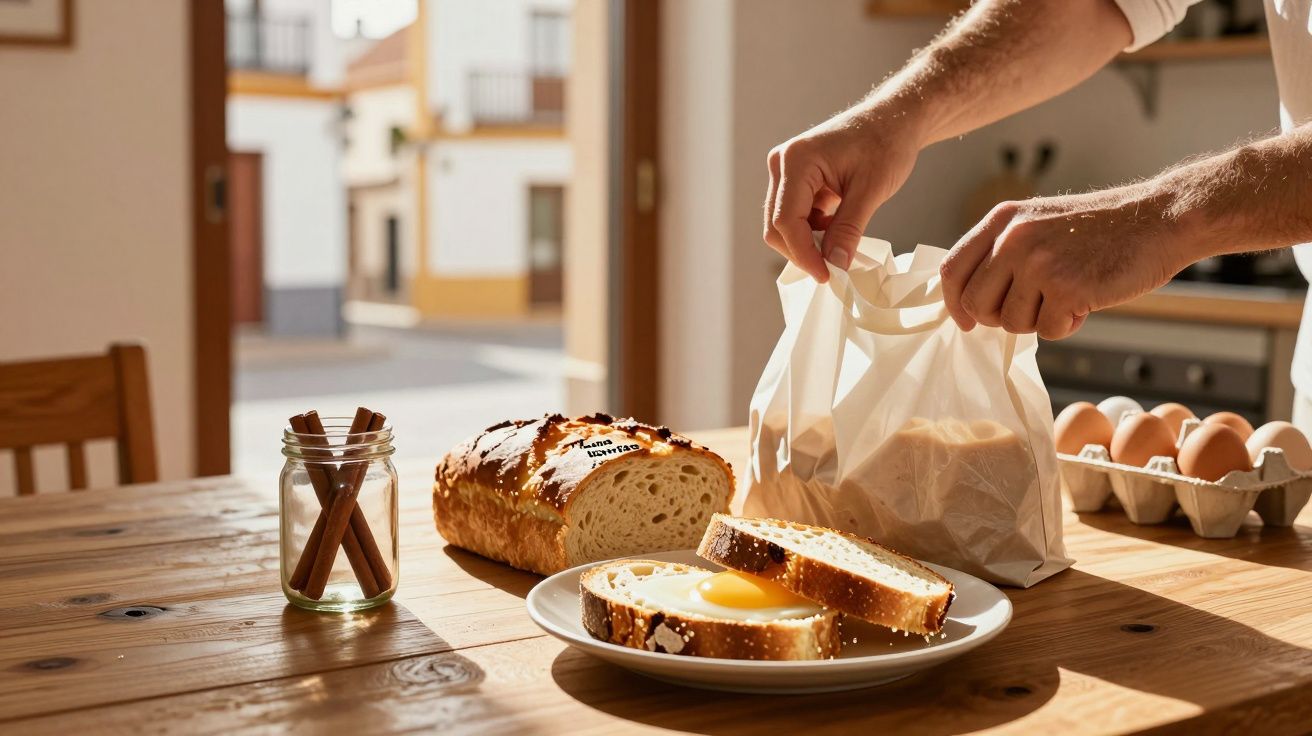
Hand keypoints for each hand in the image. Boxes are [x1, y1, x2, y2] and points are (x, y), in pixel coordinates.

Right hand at [764, 104, 924, 281]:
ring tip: (840, 245)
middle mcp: (782, 164)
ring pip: (784, 223)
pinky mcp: (795, 179)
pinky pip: (795, 215)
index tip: (827, 276)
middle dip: (802, 251)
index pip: (786, 221)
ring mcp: (786, 171)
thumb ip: (848, 229)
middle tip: (834, 269)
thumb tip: (835, 264)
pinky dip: (813, 230)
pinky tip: (837, 228)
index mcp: (796, 161)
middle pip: (777, 225)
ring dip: (808, 241)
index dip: (804, 254)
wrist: (893, 119)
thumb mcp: (871, 191)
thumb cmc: (886, 144)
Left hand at [939, 186, 1194, 339]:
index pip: (953, 270)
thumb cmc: (1102, 229)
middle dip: (1000, 317)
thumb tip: (969, 301)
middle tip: (1034, 306)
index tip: (966, 321)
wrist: (1160, 219)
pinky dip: (1066, 325)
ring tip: (1067, 294)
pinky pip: (1046, 332)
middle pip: (976, 304)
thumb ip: (1003, 251)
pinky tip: (1086, 301)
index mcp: (1002, 219)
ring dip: (1037, 321)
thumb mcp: (1039, 222)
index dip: (955, 303)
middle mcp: (1013, 239)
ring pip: (1010, 323)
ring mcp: (1038, 263)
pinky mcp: (1066, 288)